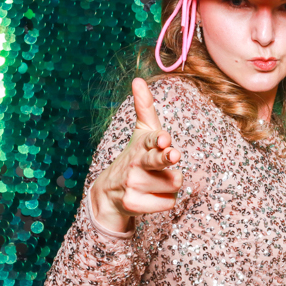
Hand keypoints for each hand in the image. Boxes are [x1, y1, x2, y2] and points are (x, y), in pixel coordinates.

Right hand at [90, 78, 183, 232]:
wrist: (110, 194)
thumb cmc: (136, 157)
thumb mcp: (142, 132)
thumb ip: (145, 107)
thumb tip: (137, 79)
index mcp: (141, 144)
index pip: (151, 138)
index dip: (159, 139)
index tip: (164, 139)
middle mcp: (135, 163)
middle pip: (159, 160)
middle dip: (166, 157)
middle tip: (171, 154)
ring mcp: (132, 185)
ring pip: (174, 183)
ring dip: (171, 184)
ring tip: (155, 182)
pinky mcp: (134, 205)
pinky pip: (169, 203)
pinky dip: (165, 201)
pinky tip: (152, 196)